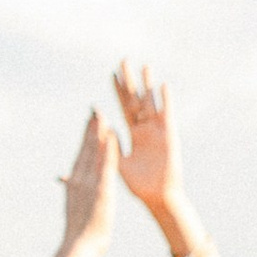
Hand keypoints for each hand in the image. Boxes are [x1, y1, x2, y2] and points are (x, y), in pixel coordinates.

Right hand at [61, 112, 120, 250]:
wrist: (79, 244)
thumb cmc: (80, 230)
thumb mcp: (75, 206)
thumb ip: (72, 191)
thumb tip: (67, 182)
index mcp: (75, 183)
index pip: (80, 155)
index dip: (85, 138)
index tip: (88, 123)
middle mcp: (80, 178)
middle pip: (85, 148)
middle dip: (90, 128)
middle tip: (94, 110)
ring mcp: (89, 182)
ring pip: (94, 152)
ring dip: (99, 132)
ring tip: (103, 115)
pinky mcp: (101, 188)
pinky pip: (106, 164)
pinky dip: (108, 148)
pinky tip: (112, 135)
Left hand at [111, 63, 187, 229]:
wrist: (158, 196)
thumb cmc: (138, 185)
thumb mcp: (116, 165)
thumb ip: (106, 150)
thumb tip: (88, 144)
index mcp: (132, 134)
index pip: (124, 107)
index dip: (119, 91)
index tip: (112, 74)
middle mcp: (145, 128)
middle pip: (136, 99)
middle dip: (130, 81)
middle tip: (124, 60)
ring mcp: (158, 130)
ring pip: (151, 102)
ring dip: (148, 85)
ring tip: (144, 66)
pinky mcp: (168, 136)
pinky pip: (167, 114)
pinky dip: (165, 100)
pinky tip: (162, 86)